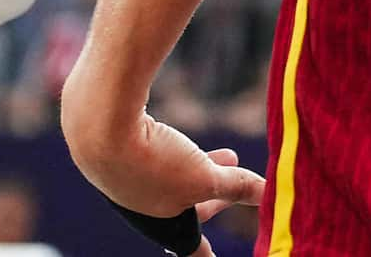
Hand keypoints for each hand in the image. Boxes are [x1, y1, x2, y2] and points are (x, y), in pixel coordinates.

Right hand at [61, 99, 264, 254]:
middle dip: (215, 198)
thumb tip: (269, 193)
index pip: (193, 247)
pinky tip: (176, 137)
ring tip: (229, 155)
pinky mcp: (121, 151)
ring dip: (203, 167)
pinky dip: (177, 150)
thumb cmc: (155, 161)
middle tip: (235, 190)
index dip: (206, 254)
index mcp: (163, 225)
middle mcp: (142, 207)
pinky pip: (155, 157)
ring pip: (173, 179)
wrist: (100, 126)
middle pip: (186, 209)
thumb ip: (236, 185)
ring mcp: (127, 180)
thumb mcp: (205, 176)